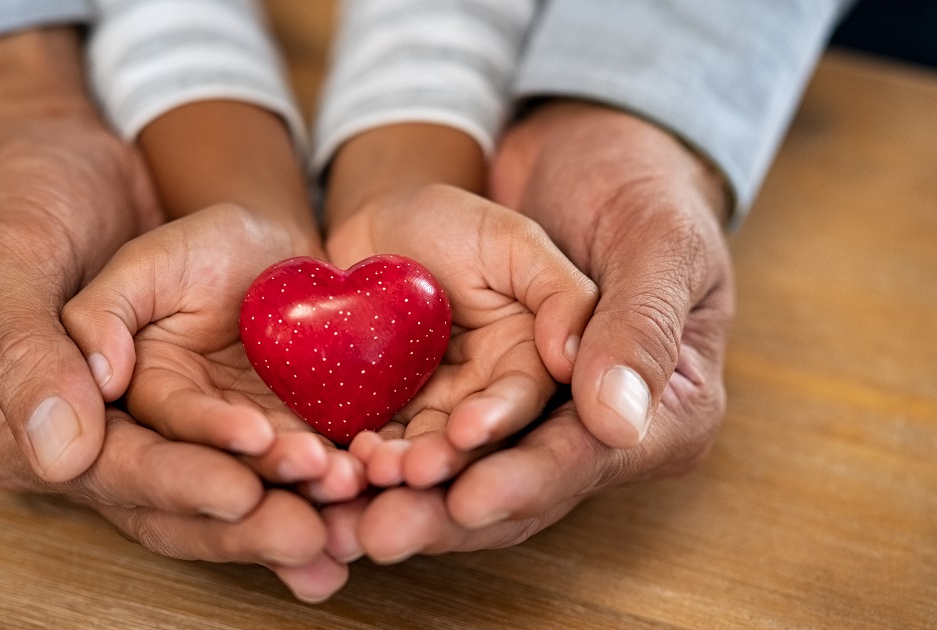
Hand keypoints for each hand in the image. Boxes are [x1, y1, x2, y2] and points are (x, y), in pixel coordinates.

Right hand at [0, 30, 342, 601]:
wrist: (64, 160)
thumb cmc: (22, 198)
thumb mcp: (13, 255)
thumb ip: (32, 349)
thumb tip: (61, 450)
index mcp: (25, 421)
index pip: (110, 468)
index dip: (178, 483)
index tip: (241, 491)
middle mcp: (94, 439)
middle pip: (173, 502)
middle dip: (247, 521)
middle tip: (315, 533)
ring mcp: (155, 424)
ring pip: (225, 484)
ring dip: (287, 505)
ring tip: (352, 516)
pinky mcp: (205, 401)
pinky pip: (259, 448)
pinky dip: (307, 472)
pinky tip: (361, 488)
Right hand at [62, 204, 366, 503]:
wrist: (275, 251)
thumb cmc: (203, 247)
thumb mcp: (147, 261)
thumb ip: (104, 311)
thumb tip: (101, 377)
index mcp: (130, 406)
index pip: (148, 450)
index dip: (188, 468)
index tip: (246, 456)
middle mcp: (179, 445)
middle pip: (201, 501)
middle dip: (251, 520)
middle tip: (303, 527)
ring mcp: (239, 453)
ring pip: (261, 499)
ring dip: (301, 507)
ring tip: (345, 490)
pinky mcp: (290, 448)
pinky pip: (309, 483)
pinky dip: (335, 496)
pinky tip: (367, 494)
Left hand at [325, 184, 596, 488]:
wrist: (376, 228)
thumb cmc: (452, 223)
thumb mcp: (513, 243)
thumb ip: (560, 295)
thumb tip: (576, 363)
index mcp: (529, 364)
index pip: (527, 406)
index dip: (499, 423)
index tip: (468, 432)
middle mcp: (486, 399)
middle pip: (472, 446)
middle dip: (444, 463)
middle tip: (411, 472)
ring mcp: (432, 412)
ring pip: (421, 452)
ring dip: (399, 470)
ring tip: (373, 470)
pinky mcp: (384, 415)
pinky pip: (375, 442)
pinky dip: (359, 457)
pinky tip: (341, 460)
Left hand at [327, 100, 733, 563]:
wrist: (564, 153)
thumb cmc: (631, 187)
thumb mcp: (652, 240)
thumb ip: (637, 325)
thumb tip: (617, 421)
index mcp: (662, 408)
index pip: (586, 458)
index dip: (523, 482)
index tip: (466, 499)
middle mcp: (587, 428)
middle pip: (515, 484)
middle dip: (445, 511)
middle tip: (381, 532)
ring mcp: (523, 414)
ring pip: (461, 471)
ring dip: (401, 494)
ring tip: (345, 506)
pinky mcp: (467, 392)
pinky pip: (421, 433)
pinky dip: (379, 454)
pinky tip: (332, 469)